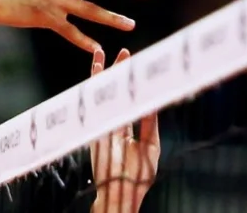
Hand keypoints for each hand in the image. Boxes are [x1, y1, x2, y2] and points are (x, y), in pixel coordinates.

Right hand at [90, 49, 159, 212]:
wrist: (122, 194)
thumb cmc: (138, 176)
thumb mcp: (149, 145)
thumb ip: (149, 123)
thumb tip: (153, 99)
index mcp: (125, 131)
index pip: (128, 100)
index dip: (130, 84)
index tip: (135, 64)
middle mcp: (111, 125)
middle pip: (114, 93)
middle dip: (117, 72)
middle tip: (124, 52)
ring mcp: (101, 126)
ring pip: (100, 94)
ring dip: (100, 73)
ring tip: (100, 53)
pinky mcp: (93, 128)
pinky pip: (94, 103)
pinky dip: (92, 87)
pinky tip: (94, 72)